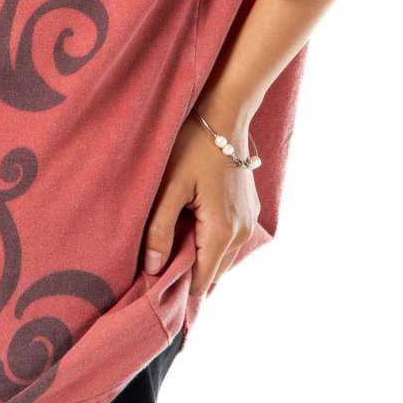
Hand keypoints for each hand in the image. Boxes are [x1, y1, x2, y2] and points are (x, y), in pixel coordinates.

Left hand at [140, 113, 260, 299]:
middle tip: (157, 263)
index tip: (154, 283)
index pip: (203, 281)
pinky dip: (211, 242)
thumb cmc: (192, 147)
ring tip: (170, 245)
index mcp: (223, 232)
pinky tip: (189, 227)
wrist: (224, 116)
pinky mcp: (249, 210)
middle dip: (187, 272)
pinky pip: (229, 241)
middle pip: (213, 273)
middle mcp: (242, 233)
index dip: (178, 286)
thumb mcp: (169, 187)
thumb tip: (153, 268)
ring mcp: (249, 222)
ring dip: (199, 256)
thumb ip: (159, 229)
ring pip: (222, 257)